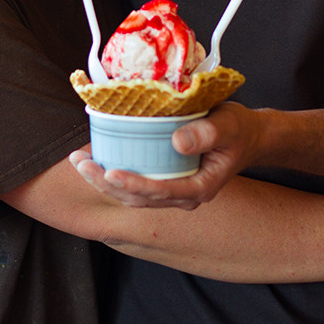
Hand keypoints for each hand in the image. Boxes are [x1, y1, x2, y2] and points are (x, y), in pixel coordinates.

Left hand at [69, 102, 252, 208]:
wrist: (244, 136)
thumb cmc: (237, 129)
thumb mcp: (229, 125)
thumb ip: (208, 132)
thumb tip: (178, 142)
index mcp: (200, 188)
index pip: (161, 192)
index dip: (134, 184)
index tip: (110, 172)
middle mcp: (183, 195)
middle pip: (139, 198)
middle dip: (106, 183)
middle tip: (81, 164)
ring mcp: (173, 191)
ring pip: (132, 195)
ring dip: (103, 181)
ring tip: (79, 162)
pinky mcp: (165, 181)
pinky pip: (135, 184)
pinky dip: (113, 173)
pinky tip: (96, 157)